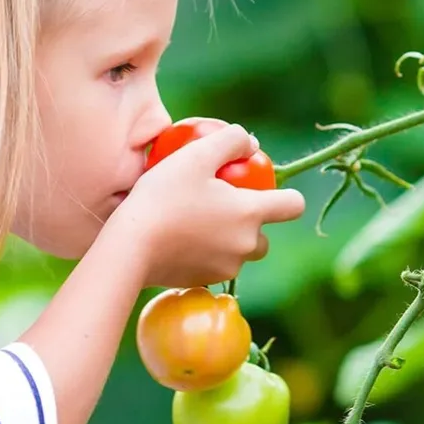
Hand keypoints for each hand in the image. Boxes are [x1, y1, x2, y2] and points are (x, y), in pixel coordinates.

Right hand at [112, 123, 305, 287]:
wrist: (129, 247)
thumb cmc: (164, 196)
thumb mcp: (196, 155)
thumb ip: (230, 140)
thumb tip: (251, 143)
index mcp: (251, 214)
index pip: (294, 205)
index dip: (287, 195)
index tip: (264, 188)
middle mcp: (245, 245)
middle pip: (265, 235)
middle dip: (250, 222)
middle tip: (219, 204)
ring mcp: (225, 268)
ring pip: (238, 252)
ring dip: (226, 238)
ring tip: (194, 219)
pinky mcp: (203, 282)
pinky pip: (213, 264)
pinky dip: (204, 253)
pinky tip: (177, 237)